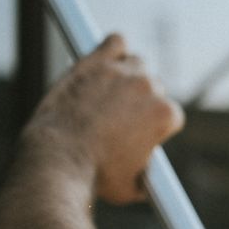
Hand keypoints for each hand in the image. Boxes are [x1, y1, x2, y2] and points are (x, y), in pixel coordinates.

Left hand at [23, 34, 183, 204]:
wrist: (57, 162)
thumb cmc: (95, 178)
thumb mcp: (132, 187)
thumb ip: (148, 173)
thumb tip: (149, 180)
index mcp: (164, 115)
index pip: (171, 114)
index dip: (155, 127)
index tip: (139, 134)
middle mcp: (147, 88)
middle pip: (154, 87)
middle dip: (139, 102)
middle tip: (119, 118)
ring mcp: (120, 72)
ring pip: (135, 64)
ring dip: (126, 76)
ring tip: (108, 94)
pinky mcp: (95, 62)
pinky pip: (115, 42)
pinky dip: (113, 49)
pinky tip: (104, 61)